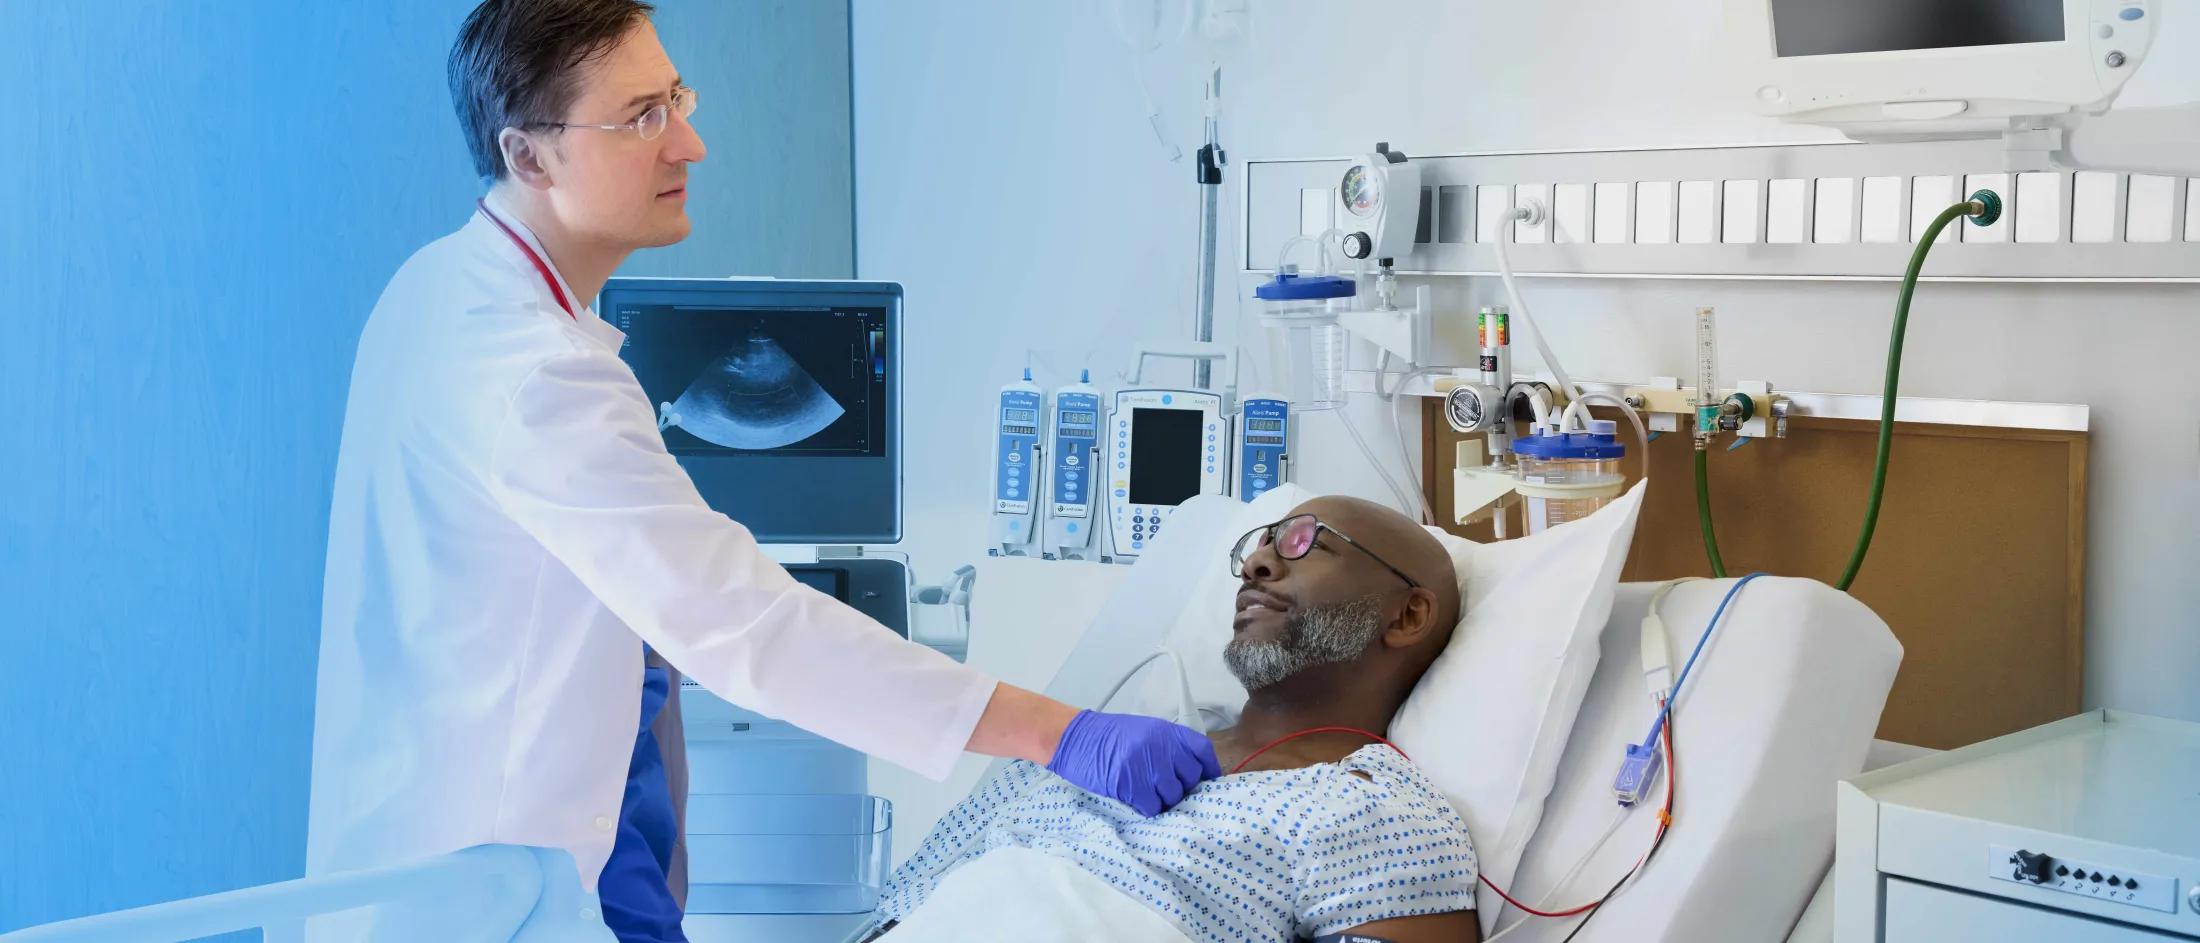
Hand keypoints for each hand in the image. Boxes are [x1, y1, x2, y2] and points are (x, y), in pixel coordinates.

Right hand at [1044, 710, 1222, 815]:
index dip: (1209, 770)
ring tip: (1148, 794)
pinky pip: (1153, 807)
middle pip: (1190, 778)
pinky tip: (1137, 799)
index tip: (1207, 783)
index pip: (1202, 752)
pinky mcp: (1132, 786)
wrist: (1076, 738)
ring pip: (1173, 796)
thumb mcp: (1144, 731)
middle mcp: (1162, 747)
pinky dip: (1148, 807)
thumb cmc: (1108, 737)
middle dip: (1182, 788)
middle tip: (1167, 789)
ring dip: (1164, 800)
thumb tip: (1191, 772)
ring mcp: (1148, 767)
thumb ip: (1169, 747)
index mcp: (1167, 731)